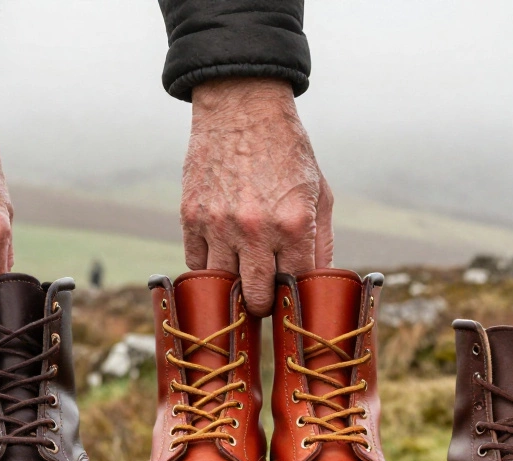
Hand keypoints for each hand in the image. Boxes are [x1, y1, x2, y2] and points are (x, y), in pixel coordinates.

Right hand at [181, 78, 332, 316]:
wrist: (242, 106)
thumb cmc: (287, 150)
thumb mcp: (319, 192)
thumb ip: (321, 241)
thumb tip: (318, 282)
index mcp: (294, 224)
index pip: (296, 286)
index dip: (295, 296)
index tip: (292, 298)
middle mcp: (256, 229)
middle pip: (257, 298)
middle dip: (264, 302)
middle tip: (265, 294)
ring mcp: (219, 225)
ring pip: (222, 286)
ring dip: (233, 287)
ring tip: (241, 279)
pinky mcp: (191, 217)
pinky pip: (196, 264)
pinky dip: (208, 267)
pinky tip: (220, 258)